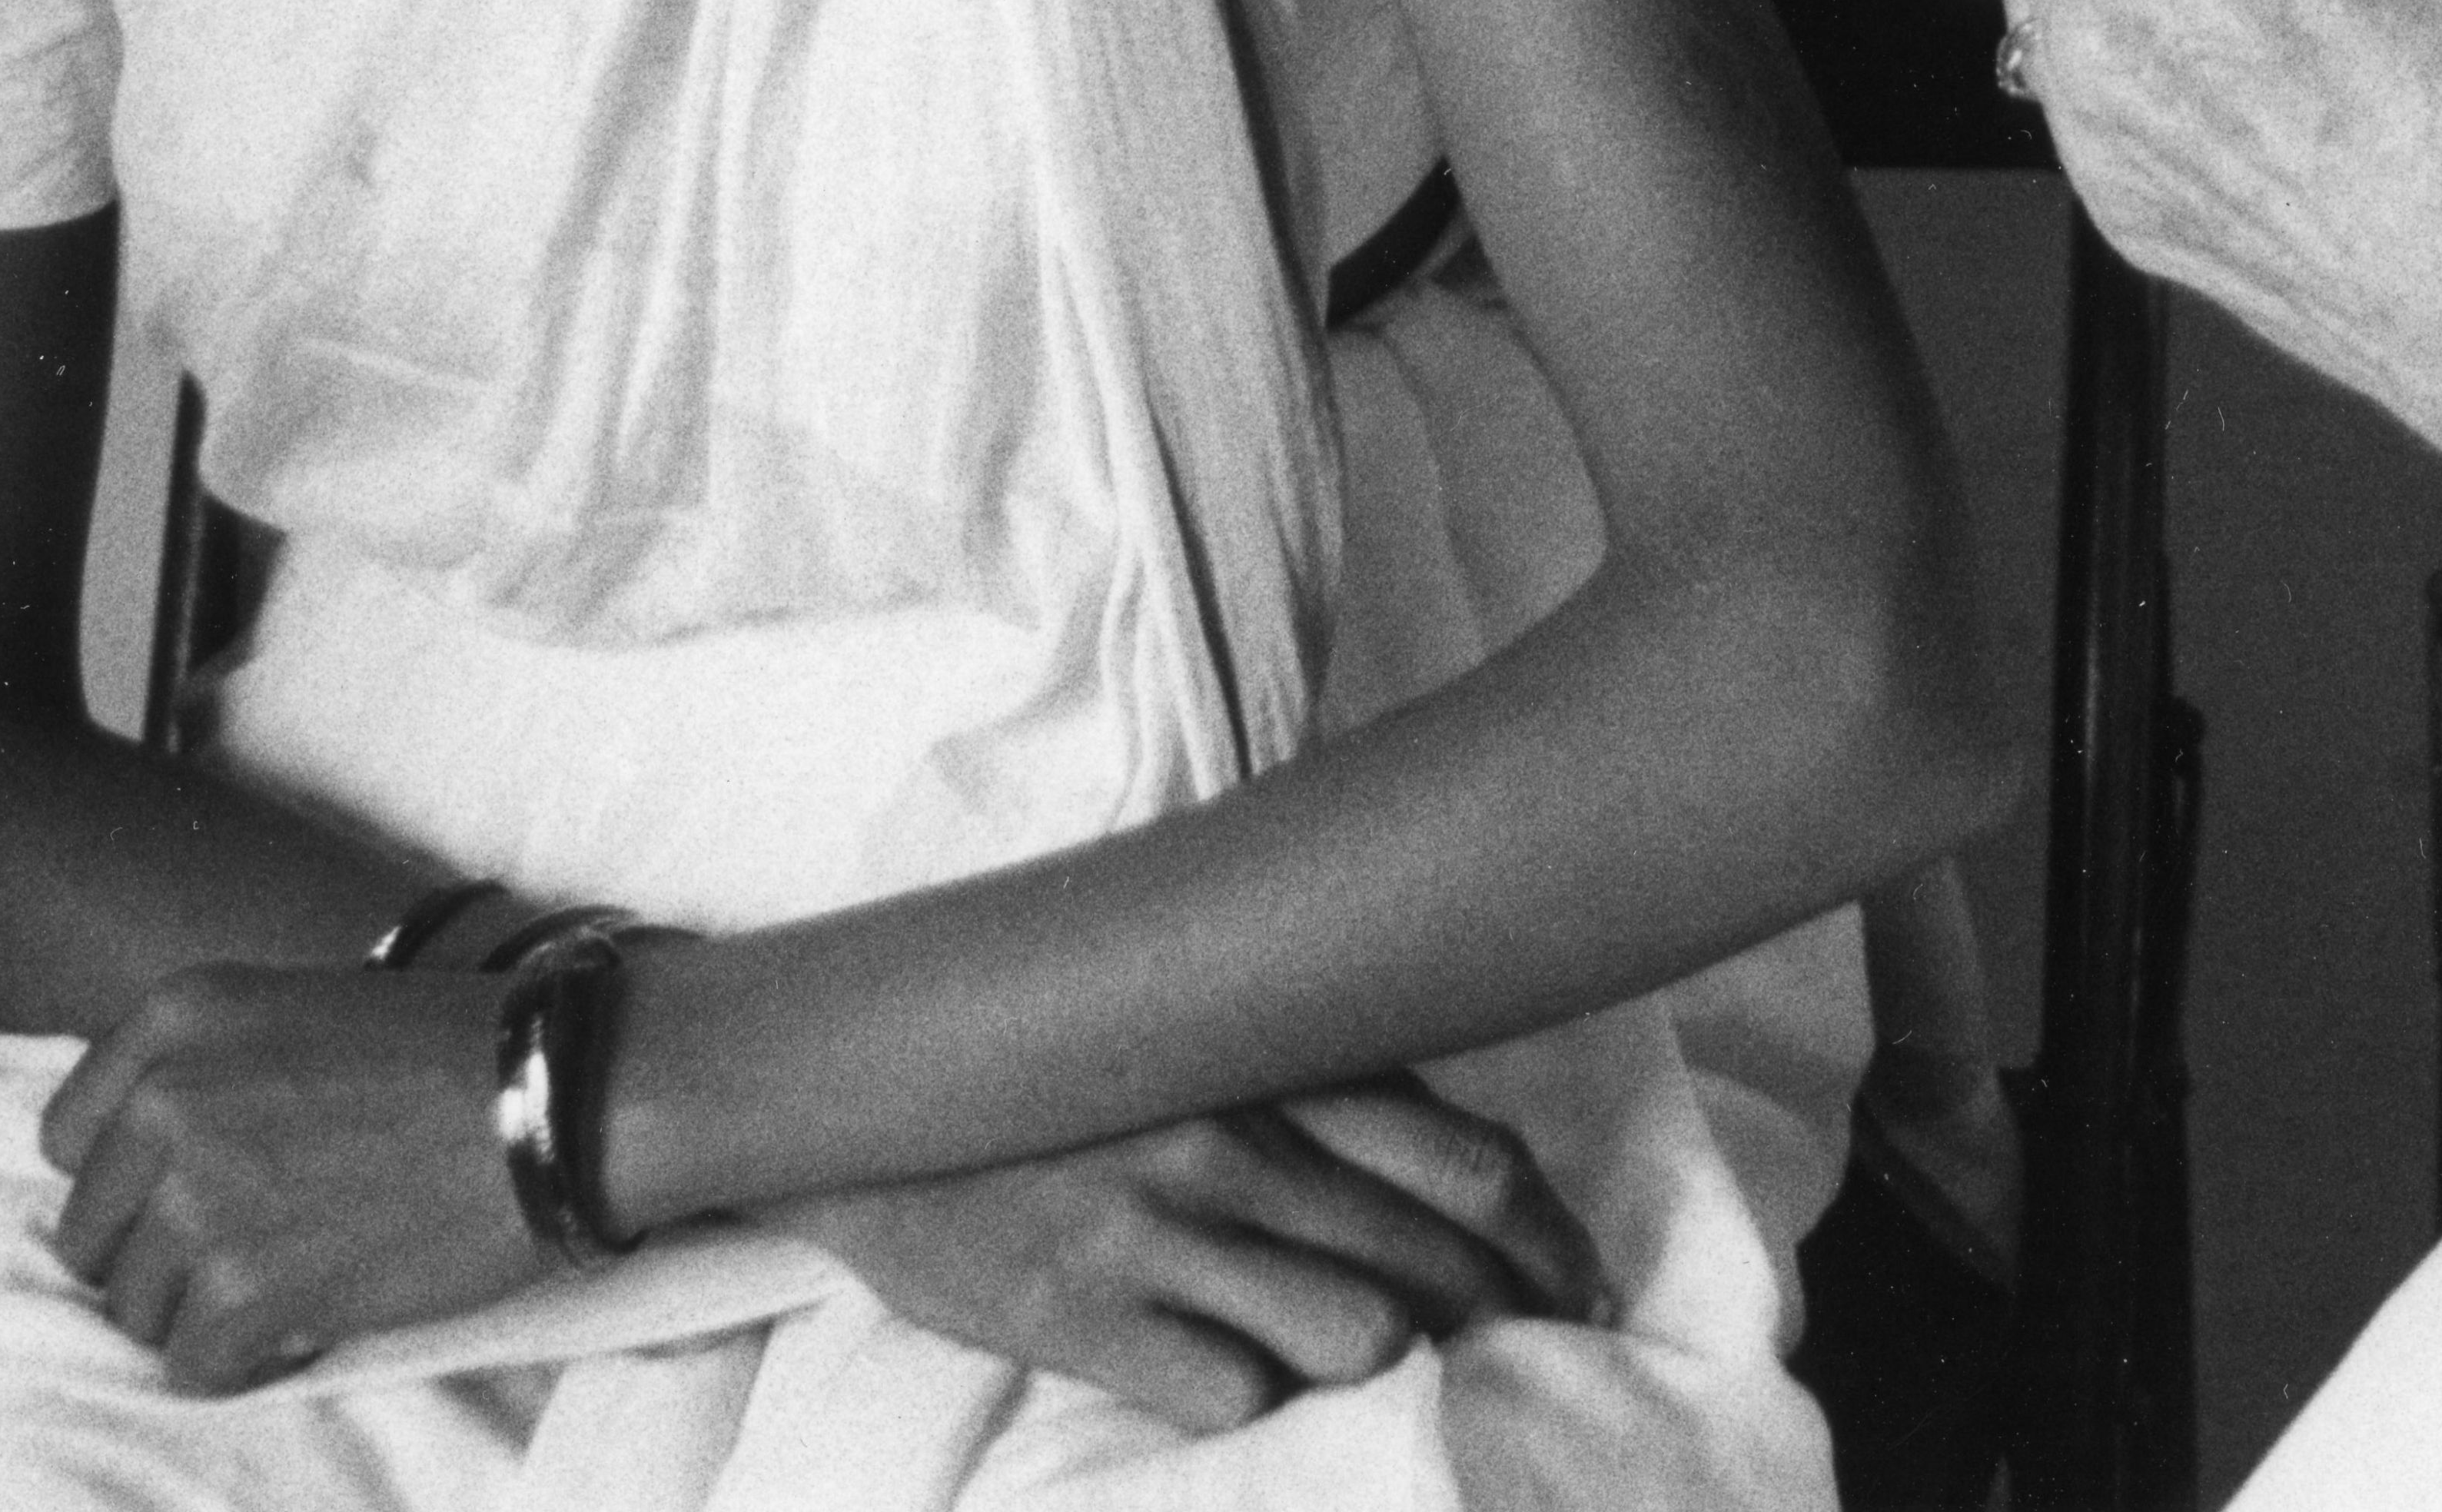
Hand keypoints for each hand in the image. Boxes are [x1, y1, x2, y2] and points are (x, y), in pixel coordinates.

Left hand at [41, 960, 552, 1392]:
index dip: (128, 1184)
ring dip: (205, 1313)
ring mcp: (199, 1199)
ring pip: (136, 1309)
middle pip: (93, 1235)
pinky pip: (191, 1366)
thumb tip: (143, 1170)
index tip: (189, 1198)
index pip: (70, 1140)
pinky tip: (308, 1325)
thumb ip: (206, 1072)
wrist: (559, 1099)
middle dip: (162, 1258)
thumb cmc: (452, 1054)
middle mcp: (166, 1102)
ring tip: (292, 1284)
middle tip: (253, 1253)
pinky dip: (244, 1363)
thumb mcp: (300, 1012)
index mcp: (176, 1018)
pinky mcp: (245, 1290)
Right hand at [763, 1082, 1603, 1435]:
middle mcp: (1231, 1138)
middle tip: (1537, 1351)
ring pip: (1357, 1338)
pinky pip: (1232, 1396)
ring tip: (1403, 1376)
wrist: (856, 1102)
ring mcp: (1157, 1231)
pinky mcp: (1083, 1316)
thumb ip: (1316, 1081)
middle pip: (1437, 1262)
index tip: (1584, 1281)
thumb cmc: (1051, 1070)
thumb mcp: (1194, 1036)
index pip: (1469, 1159)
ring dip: (1394, 1368)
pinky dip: (1263, 1405)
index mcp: (1269, 1058)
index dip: (1551, 1236)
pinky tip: (1255, 1387)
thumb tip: (1463, 1163)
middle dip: (1510, 1322)